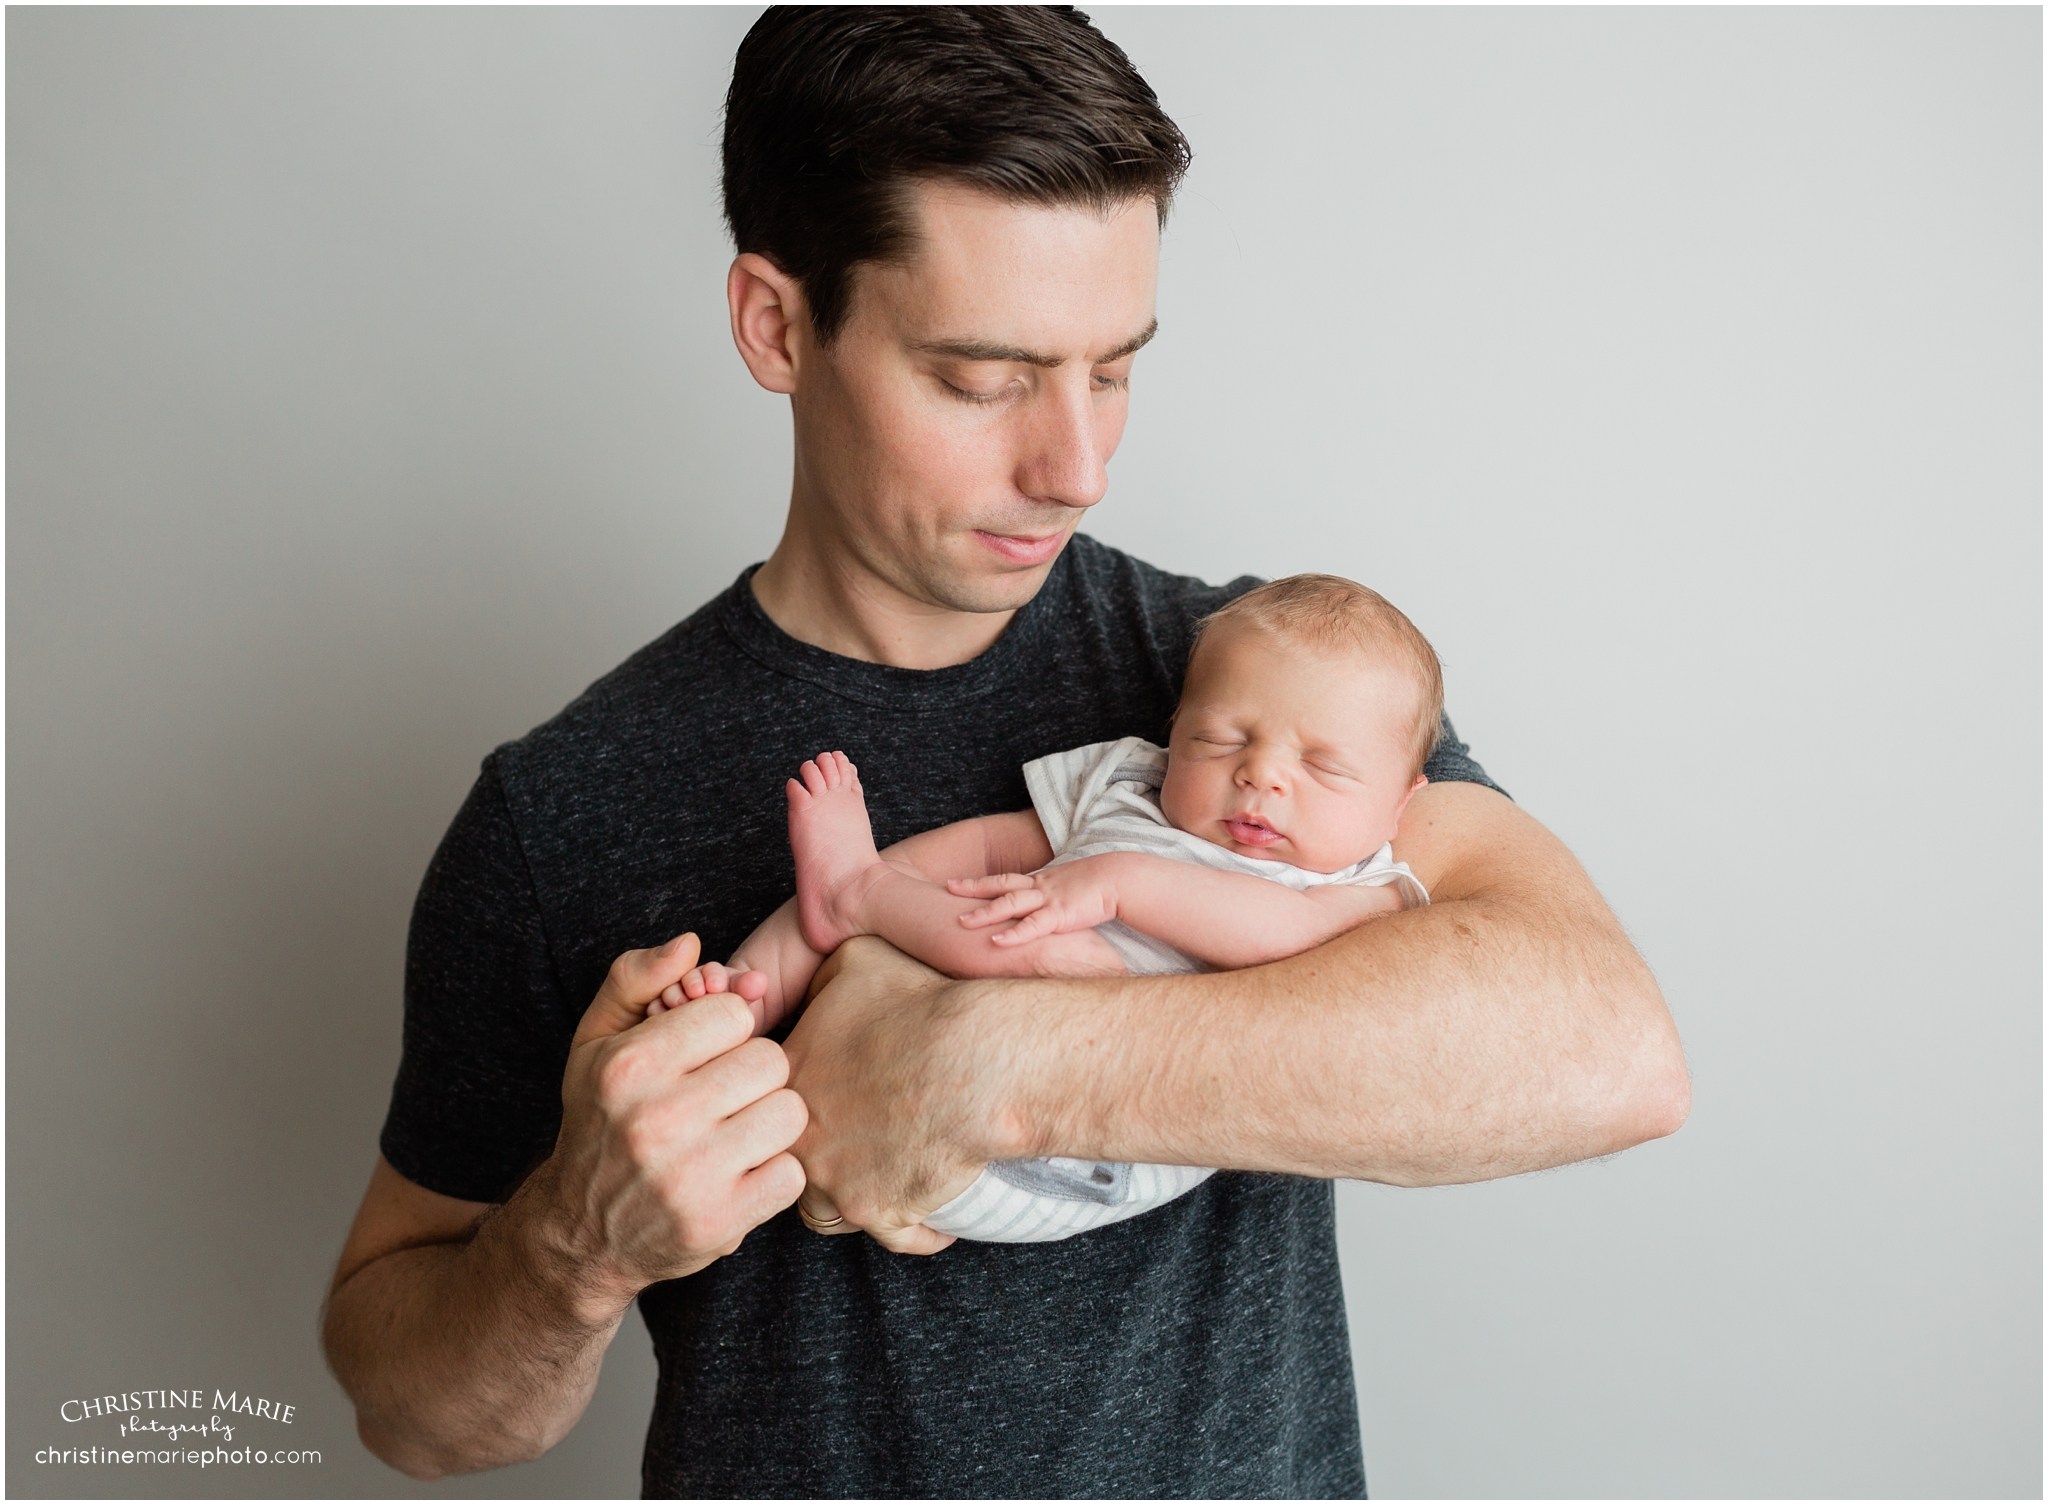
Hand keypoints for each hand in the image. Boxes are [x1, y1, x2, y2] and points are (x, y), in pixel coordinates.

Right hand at [527, 934, 807, 1317]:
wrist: (582, 1234)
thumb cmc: (600, 1122)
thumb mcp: (596, 1041)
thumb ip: (636, 978)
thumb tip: (691, 944)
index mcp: (629, 1065)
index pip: (735, 1013)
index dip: (728, 1031)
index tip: (705, 1055)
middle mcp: (656, 1118)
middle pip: (770, 1061)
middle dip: (753, 1075)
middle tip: (723, 1097)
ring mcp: (689, 1176)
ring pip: (788, 1114)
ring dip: (769, 1123)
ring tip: (734, 1133)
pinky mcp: (718, 1223)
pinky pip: (792, 1175)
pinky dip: (775, 1175)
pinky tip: (740, 1175)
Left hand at [781, 937, 993, 1256]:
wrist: (974, 1060)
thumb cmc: (921, 1002)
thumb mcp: (857, 959)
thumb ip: (820, 977)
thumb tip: (813, 984)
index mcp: (790, 1079)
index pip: (772, 1101)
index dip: (806, 1098)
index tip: (840, 1097)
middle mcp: (800, 1138)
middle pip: (794, 1156)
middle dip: (820, 1152)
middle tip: (860, 1140)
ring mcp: (835, 1181)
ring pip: (826, 1208)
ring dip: (856, 1196)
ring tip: (891, 1180)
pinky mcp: (879, 1212)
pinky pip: (898, 1237)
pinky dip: (921, 1229)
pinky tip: (942, 1216)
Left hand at [948, 856, 1118, 945]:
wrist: (1122, 879)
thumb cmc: (1101, 885)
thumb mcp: (1071, 888)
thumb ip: (1056, 897)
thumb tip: (1049, 907)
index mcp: (1043, 881)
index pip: (1006, 880)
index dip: (981, 882)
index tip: (958, 883)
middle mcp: (1041, 887)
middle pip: (1000, 885)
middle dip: (972, 887)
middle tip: (948, 887)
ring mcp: (1049, 900)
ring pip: (1009, 904)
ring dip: (984, 912)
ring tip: (961, 921)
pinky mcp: (1060, 915)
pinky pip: (1032, 926)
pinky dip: (1012, 934)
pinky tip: (995, 941)